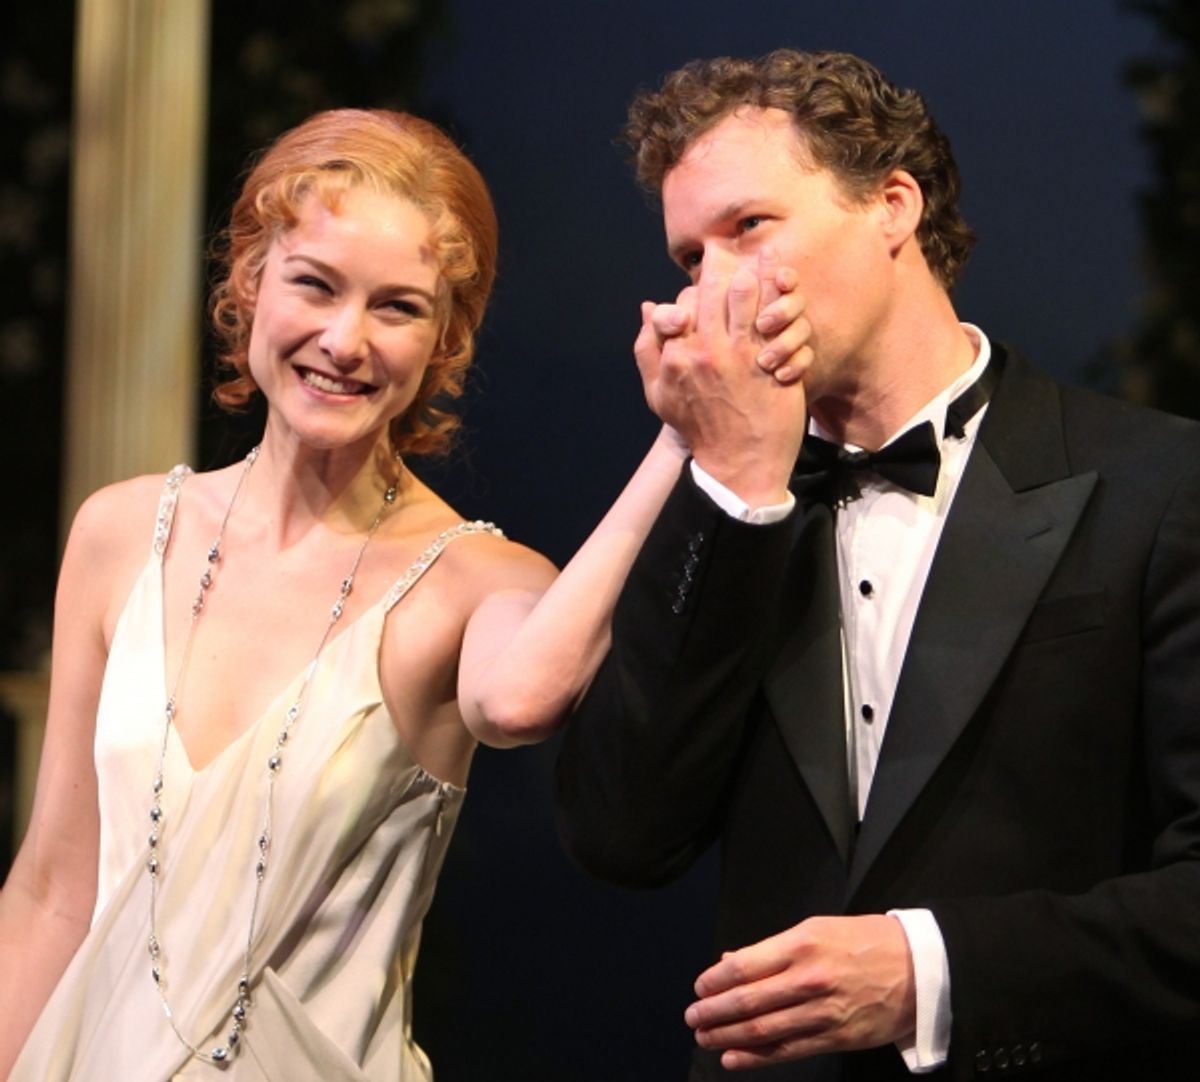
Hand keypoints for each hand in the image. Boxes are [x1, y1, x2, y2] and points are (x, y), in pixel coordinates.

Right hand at [634, 249, 811, 505]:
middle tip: (724, 247)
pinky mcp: (769, 361)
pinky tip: (782, 275)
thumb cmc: (698, 431)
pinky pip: (772, 315)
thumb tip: (647, 308)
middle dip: (718, 265)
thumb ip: (648, 351)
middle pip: (710, 292)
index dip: (691, 291)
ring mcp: (739, 355)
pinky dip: (776, 291)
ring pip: (743, 295)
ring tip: (759, 253)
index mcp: (676, 357)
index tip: (699, 285)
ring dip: (751, 269)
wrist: (738, 465)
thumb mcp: (658, 396)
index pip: (680, 306)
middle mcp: (705, 351)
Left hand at [684, 915, 915, 1070]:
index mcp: (802, 943)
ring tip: (703, 1037)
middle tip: (692, 1017)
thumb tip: (732, 962)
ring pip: (764, 1030)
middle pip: (749, 1001)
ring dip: (727, 1036)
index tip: (699, 986)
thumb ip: (774, 949)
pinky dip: (756, 1057)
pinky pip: (788, 1050)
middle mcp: (809, 978)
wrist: (921, 968)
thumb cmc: (865, 940)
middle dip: (714, 1011)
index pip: (746, 965)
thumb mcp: (818, 929)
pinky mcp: (836, 1038)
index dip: (716, 980)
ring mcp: (823, 1012)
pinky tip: (732, 1057)